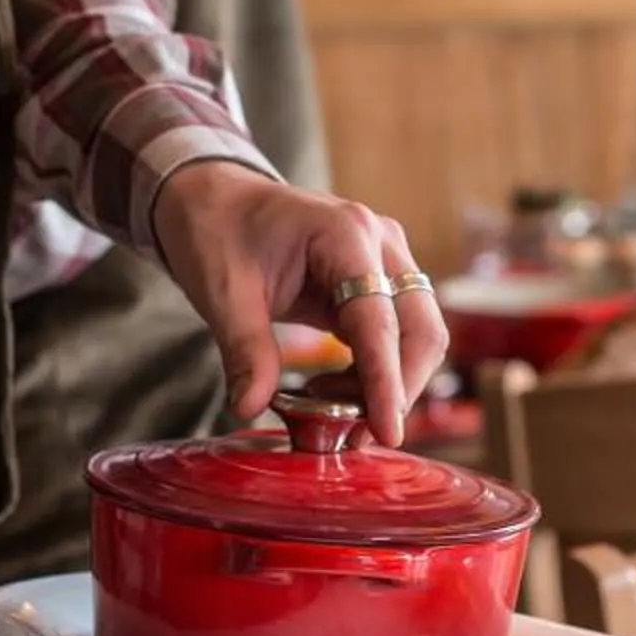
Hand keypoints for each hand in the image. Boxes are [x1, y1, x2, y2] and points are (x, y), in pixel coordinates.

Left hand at [152, 163, 448, 445]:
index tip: (388, 431)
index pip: (380, 320)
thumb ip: (244, 351)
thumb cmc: (218, 231)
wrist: (214, 199)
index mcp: (345, 234)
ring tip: (331, 410)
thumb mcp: (223, 292)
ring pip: (417, 335)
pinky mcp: (378, 280)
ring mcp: (385, 259)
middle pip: (420, 329)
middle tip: (355, 436)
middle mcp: (379, 243)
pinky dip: (375, 371)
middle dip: (398, 389)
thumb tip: (250, 407)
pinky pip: (394, 334)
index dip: (386, 382)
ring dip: (388, 383)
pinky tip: (332, 388)